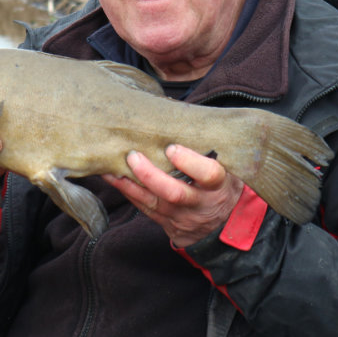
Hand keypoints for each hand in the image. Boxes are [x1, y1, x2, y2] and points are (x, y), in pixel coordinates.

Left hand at [104, 144, 242, 247]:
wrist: (226, 222)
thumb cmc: (223, 183)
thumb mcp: (227, 167)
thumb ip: (207, 148)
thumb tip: (177, 112)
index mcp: (219, 186)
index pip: (208, 174)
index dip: (189, 162)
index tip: (172, 148)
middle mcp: (201, 204)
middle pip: (174, 193)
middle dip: (150, 175)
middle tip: (132, 156)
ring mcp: (184, 218)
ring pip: (153, 203)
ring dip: (129, 184)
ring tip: (110, 167)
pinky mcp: (169, 225)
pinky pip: (145, 210)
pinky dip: (128, 193)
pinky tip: (114, 179)